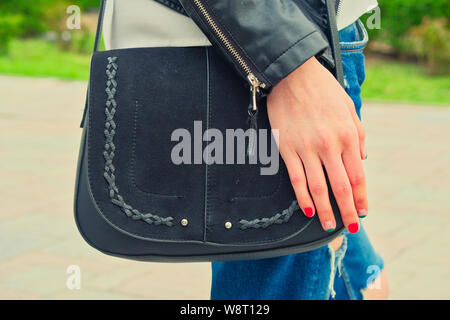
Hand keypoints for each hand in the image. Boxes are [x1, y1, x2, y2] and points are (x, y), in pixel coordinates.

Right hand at [267, 57, 366, 232]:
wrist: (292, 74)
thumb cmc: (323, 90)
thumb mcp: (349, 108)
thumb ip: (359, 135)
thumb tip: (361, 161)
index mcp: (347, 136)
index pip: (357, 176)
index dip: (361, 197)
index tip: (363, 211)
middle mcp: (329, 145)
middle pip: (340, 187)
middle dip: (347, 211)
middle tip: (350, 227)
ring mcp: (306, 148)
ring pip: (318, 188)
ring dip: (324, 210)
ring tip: (329, 225)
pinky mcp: (287, 148)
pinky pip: (296, 178)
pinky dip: (303, 197)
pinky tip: (307, 209)